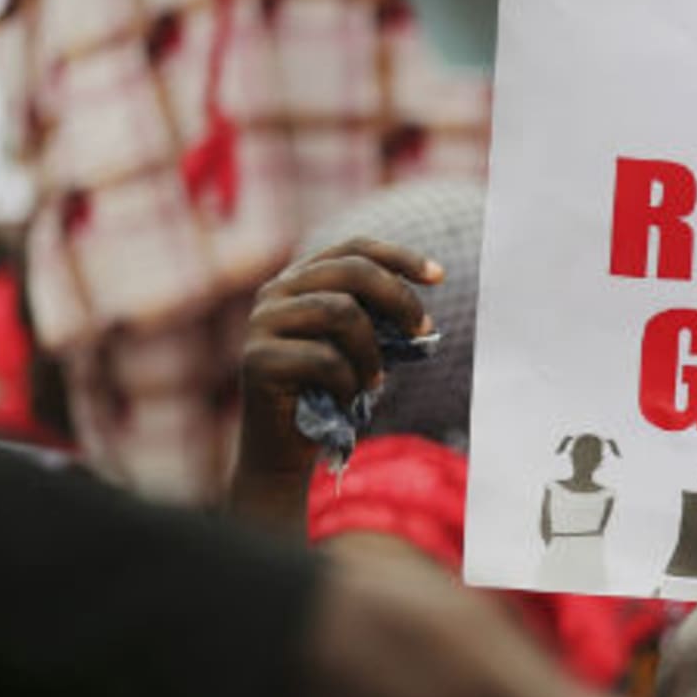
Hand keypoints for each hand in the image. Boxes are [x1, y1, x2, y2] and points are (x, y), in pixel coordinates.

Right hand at [235, 238, 441, 491]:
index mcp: (301, 280)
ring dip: (372, 351)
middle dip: (398, 299)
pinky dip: (349, 381)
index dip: (399, 257)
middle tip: (422, 330)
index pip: (354, 248)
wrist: (284, 448)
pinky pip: (325, 359)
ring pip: (340, 312)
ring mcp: (262, 323)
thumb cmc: (328, 392)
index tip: (439, 276)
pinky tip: (347, 399)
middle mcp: (276, 292)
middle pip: (352, 271)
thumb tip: (420, 316)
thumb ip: (378, 321)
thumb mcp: (359, 348)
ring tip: (375, 381)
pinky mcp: (257, 359)